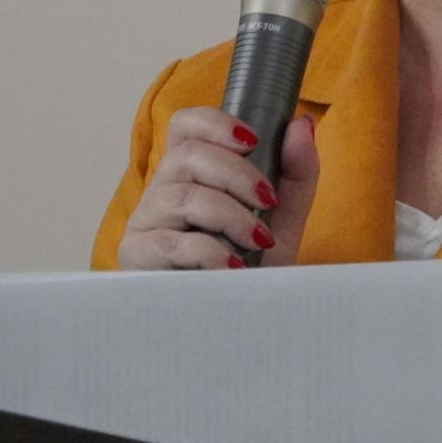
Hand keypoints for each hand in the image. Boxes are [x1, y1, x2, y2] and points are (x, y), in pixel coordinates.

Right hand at [115, 107, 318, 269]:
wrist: (240, 319)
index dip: (215, 123)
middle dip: (237, 174)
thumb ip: (296, 170)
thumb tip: (302, 123)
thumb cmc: (254, 263)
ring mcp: (147, 221)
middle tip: (269, 199)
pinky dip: (211, 251)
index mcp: (192, 170)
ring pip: (183, 196)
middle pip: (188, 156)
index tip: (253, 141)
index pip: (186, 124)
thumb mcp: (283, 216)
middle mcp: (163, 188)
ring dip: (231, 215)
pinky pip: (173, 242)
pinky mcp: (139, 256)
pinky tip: (235, 267)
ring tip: (259, 240)